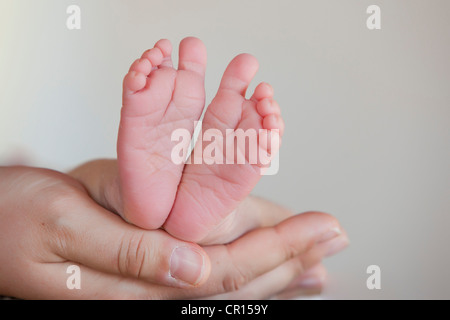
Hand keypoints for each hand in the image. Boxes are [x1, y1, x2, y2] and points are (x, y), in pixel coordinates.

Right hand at [0, 166, 346, 298]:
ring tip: (321, 262)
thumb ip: (131, 252)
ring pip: (228, 285)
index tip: (320, 230)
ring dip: (279, 271)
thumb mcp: (65, 227)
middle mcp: (150, 293)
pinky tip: (272, 271)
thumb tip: (193, 266)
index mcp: (133, 285)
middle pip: (238, 282)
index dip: (278, 251)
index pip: (224, 273)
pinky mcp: (146, 275)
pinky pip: (206, 276)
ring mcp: (150, 288)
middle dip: (293, 259)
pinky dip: (245, 270)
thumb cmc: (18, 222)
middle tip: (336, 237)